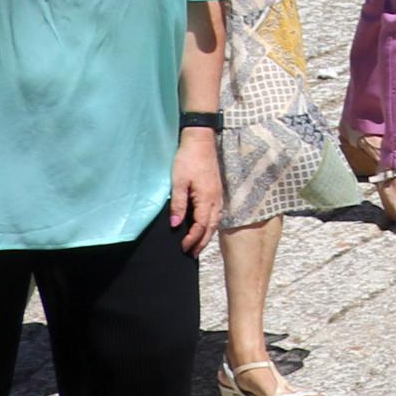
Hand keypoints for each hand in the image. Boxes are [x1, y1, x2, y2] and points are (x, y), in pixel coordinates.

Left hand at [170, 134, 223, 254]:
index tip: (182, 248)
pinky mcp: (217, 191)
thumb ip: (178, 204)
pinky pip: (217, 213)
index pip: (201, 225)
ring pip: (216, 221)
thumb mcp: (178, 182)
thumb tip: (176, 225)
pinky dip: (211, 224)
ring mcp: (218, 195)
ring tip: (199, 244)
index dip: (192, 239)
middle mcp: (216, 199)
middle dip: (202, 242)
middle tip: (192, 254)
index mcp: (207, 198)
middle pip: (211, 226)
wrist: (201, 142)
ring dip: (208, 234)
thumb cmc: (188, 160)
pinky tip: (206, 227)